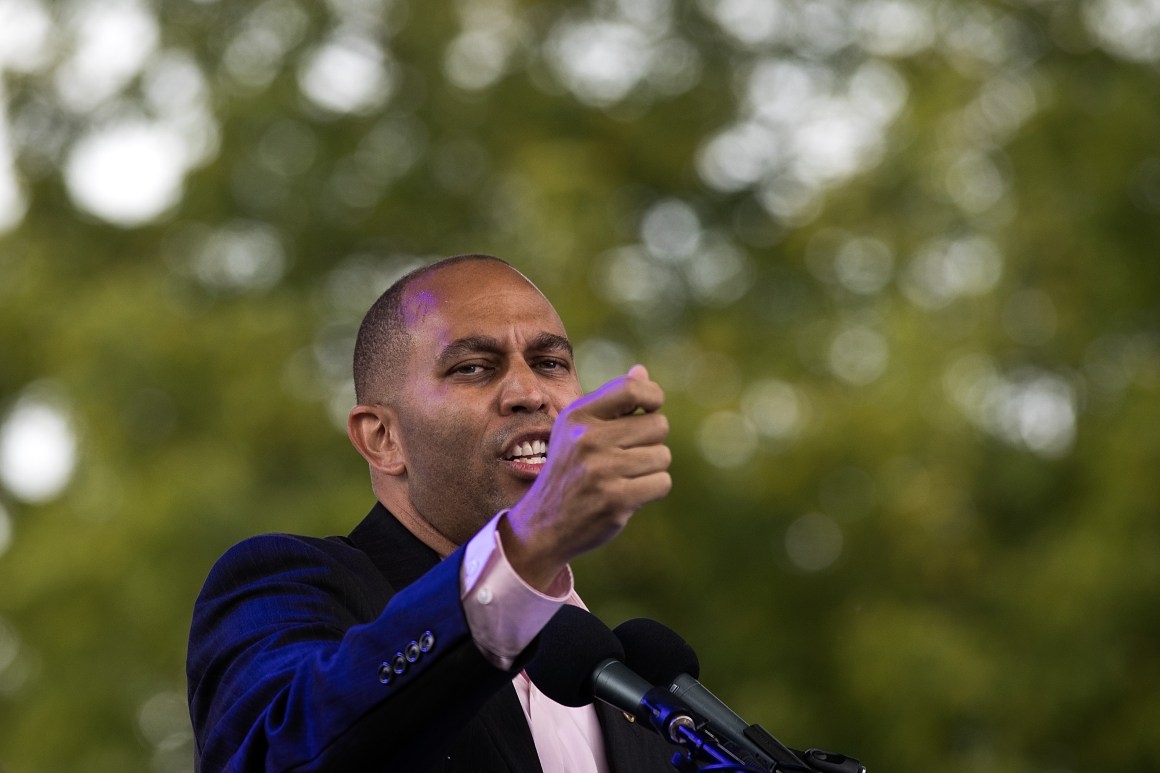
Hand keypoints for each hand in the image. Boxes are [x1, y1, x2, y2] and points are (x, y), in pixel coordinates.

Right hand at [502, 364, 671, 589]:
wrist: (544, 524)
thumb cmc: (570, 470)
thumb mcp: (578, 429)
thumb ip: (612, 400)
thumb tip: (641, 371)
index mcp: (578, 415)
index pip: (632, 388)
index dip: (653, 397)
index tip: (650, 410)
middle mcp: (587, 439)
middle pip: (658, 424)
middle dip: (652, 440)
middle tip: (630, 454)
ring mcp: (601, 471)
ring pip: (662, 456)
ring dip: (652, 468)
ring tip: (626, 476)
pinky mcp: (615, 500)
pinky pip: (662, 482)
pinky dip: (652, 489)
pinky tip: (630, 494)